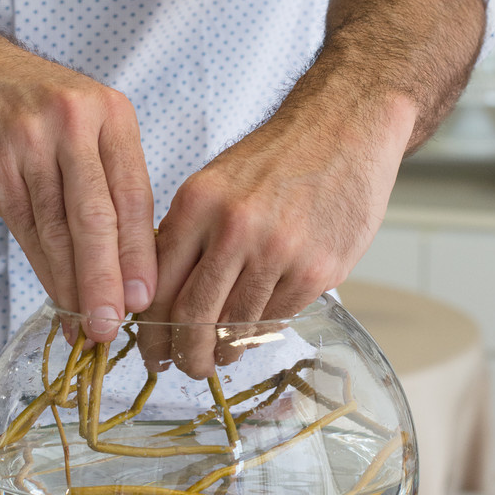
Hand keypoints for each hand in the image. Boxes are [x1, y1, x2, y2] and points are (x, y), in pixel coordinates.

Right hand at [0, 29, 156, 339]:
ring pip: (57, 230)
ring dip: (73, 284)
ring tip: (87, 324)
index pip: (134, 195)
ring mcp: (30, 144)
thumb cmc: (36, 109)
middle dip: (107, 278)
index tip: (146, 298)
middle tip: (113, 325)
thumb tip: (133, 265)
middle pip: (96, 217)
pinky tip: (57, 300)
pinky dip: (44, 271)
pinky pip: (26, 230)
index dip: (140, 253)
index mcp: (111, 115)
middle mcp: (74, 124)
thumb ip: (110, 181)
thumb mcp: (86, 125)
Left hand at [141, 81, 414, 377]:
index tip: (149, 350)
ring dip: (224, 351)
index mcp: (198, 204)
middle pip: (193, 316)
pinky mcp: (318, 270)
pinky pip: (278, 318)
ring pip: (236, 325)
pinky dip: (261, 332)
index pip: (159, 285)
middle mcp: (234, 229)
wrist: (345, 126)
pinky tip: (253, 333)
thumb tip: (158, 298)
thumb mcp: (214, 183)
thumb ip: (187, 236)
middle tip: (183, 368)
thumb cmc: (275, 158)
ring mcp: (279, 252)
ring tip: (219, 357)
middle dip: (184, 354)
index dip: (150, 331)